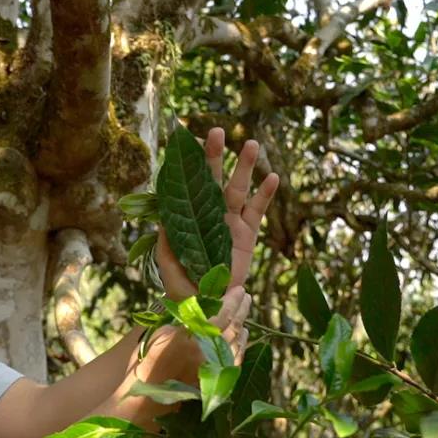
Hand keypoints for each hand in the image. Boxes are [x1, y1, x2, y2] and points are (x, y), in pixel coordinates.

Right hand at [136, 286, 253, 391]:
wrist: (148, 394)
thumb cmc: (147, 359)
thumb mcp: (158, 332)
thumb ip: (181, 318)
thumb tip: (199, 303)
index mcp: (191, 338)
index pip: (221, 314)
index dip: (232, 300)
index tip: (238, 289)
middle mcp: (208, 352)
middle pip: (233, 326)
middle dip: (241, 309)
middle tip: (244, 296)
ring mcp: (215, 368)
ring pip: (237, 342)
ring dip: (242, 323)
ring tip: (243, 311)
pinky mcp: (217, 381)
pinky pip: (236, 358)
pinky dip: (241, 343)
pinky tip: (241, 335)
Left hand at [155, 127, 279, 299]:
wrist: (205, 307)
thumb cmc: (180, 284)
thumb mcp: (167, 260)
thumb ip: (166, 238)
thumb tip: (165, 213)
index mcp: (188, 215)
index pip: (187, 183)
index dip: (188, 164)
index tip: (187, 142)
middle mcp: (209, 213)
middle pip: (213, 178)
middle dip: (215, 155)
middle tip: (216, 130)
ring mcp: (230, 222)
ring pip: (238, 188)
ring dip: (245, 166)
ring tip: (251, 144)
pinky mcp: (247, 236)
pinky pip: (258, 211)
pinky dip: (265, 194)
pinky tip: (272, 177)